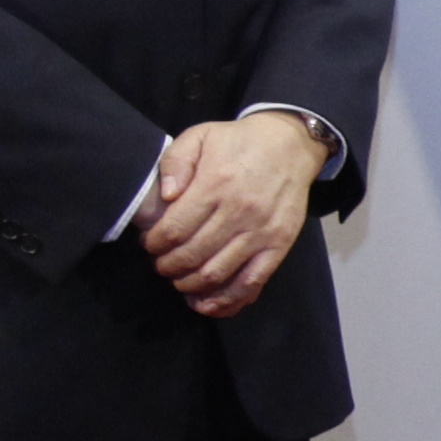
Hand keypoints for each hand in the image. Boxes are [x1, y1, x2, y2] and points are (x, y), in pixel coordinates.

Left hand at [143, 111, 331, 317]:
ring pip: (217, 274)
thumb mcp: (200, 135)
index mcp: (216, 184)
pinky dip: (227, 301)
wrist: (291, 144)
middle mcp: (239, 211)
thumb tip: (166, 196)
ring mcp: (261, 232)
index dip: (155, 244)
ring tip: (180, 280)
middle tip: (162, 264)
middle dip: (168, 267)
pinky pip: (252, 283)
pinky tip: (208, 304)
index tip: (150, 244)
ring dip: (190, 285)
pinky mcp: (279, 245)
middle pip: (192, 256)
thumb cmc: (238, 141)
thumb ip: (175, 162)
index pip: (175, 230)